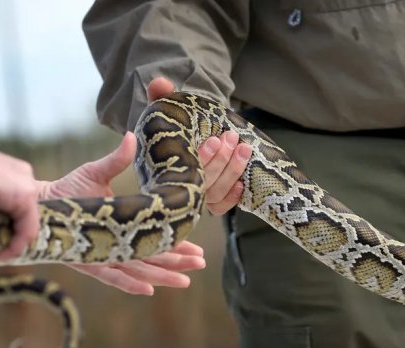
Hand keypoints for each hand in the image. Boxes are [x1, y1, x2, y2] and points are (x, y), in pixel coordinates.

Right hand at [0, 142, 40, 263]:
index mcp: (14, 177)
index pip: (25, 210)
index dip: (14, 232)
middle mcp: (26, 179)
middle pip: (29, 219)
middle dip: (13, 241)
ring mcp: (28, 186)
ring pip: (29, 226)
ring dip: (12, 247)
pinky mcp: (26, 195)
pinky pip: (28, 230)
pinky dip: (13, 247)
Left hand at [39, 132, 205, 294]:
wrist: (40, 203)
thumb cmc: (68, 189)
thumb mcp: (96, 173)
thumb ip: (117, 159)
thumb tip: (132, 136)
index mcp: (124, 226)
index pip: (156, 236)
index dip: (178, 242)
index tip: (198, 246)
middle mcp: (117, 244)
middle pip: (154, 256)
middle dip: (178, 261)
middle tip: (201, 263)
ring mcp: (104, 254)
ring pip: (139, 268)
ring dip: (163, 275)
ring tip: (185, 281)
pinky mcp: (87, 261)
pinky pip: (111, 276)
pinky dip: (130, 283)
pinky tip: (149, 290)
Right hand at [147, 77, 250, 215]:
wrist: (184, 133)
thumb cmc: (175, 124)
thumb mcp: (167, 108)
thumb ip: (161, 95)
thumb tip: (160, 83)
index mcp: (161, 162)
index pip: (181, 168)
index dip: (201, 157)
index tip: (214, 139)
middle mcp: (175, 182)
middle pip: (201, 182)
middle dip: (220, 161)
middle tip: (231, 138)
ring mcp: (192, 193)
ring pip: (213, 193)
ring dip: (231, 172)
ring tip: (244, 149)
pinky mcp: (206, 200)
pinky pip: (218, 207)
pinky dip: (231, 198)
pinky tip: (242, 184)